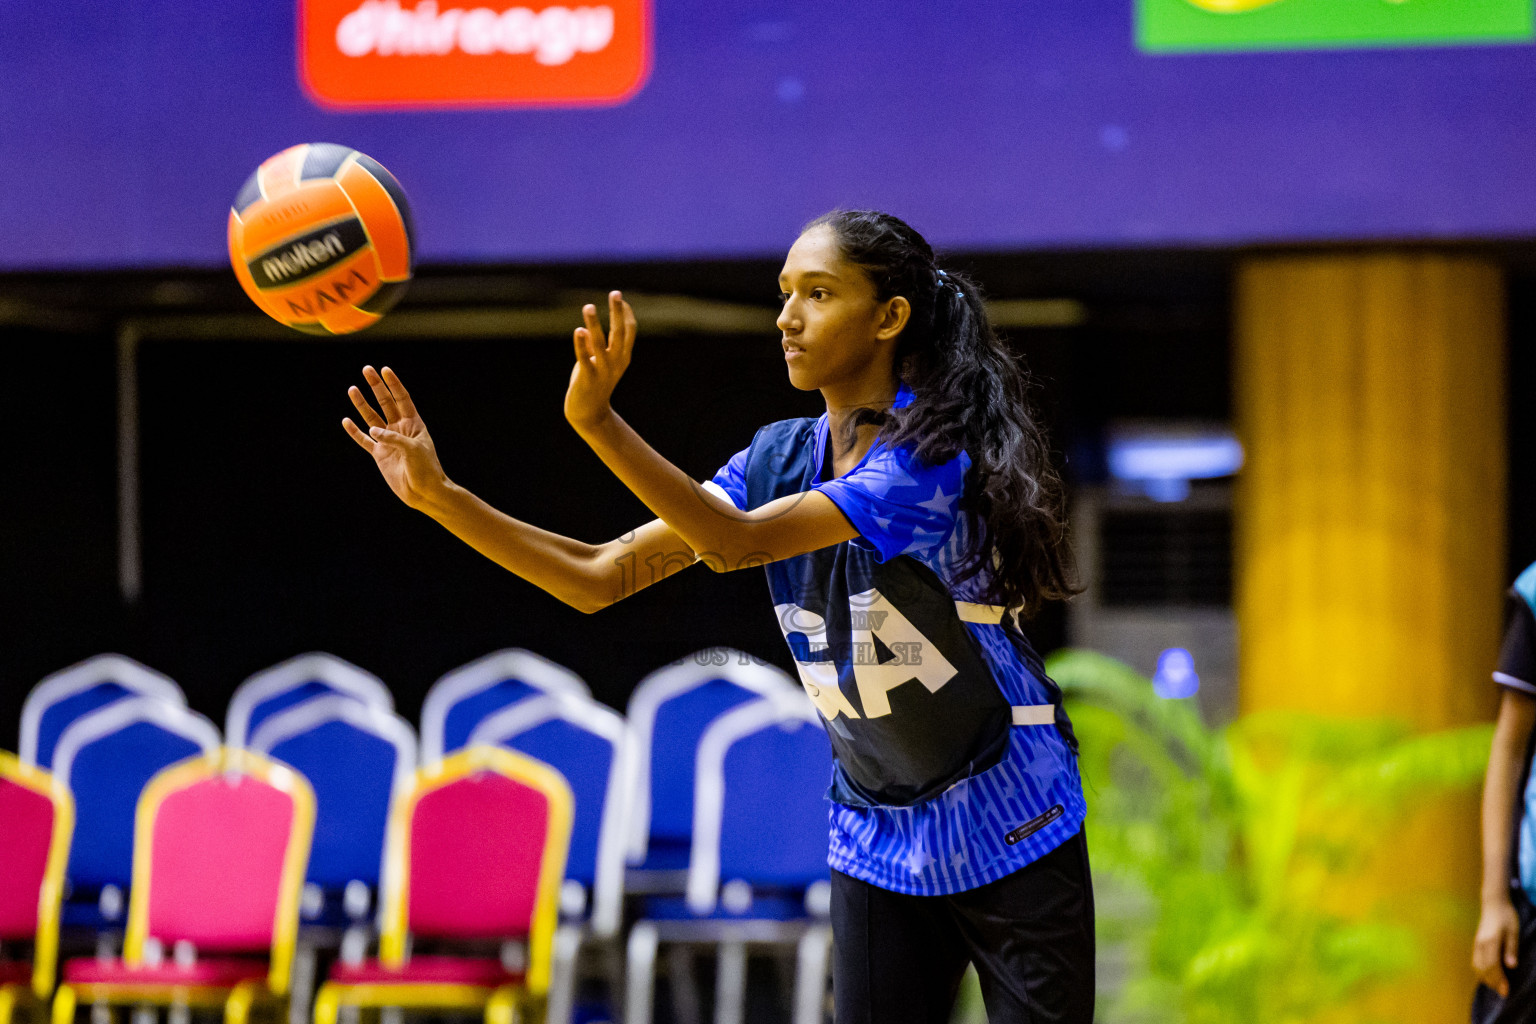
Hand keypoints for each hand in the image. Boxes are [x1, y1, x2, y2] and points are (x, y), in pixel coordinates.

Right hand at [342, 366, 450, 510]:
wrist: (424, 492)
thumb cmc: (426, 469)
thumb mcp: (413, 450)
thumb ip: (393, 437)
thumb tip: (372, 429)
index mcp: (414, 424)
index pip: (402, 399)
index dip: (393, 384)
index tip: (385, 370)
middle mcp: (400, 429)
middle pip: (386, 403)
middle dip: (376, 387)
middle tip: (366, 369)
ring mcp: (389, 441)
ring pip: (372, 418)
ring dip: (362, 404)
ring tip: (352, 389)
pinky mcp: (380, 455)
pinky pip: (365, 440)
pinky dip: (355, 431)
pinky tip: (346, 421)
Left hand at [565, 290, 634, 433]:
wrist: (589, 413)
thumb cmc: (593, 385)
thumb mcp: (598, 363)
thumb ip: (595, 347)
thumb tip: (588, 331)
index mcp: (623, 357)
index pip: (629, 331)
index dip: (625, 313)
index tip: (619, 297)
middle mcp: (616, 362)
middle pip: (620, 333)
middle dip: (617, 312)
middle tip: (615, 292)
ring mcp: (603, 370)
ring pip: (600, 343)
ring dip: (594, 324)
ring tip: (588, 306)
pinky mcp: (587, 378)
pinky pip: (584, 358)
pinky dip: (581, 345)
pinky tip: (578, 331)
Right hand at [1473, 897, 1521, 996]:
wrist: (1494, 904)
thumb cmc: (1506, 917)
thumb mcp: (1513, 932)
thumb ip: (1511, 949)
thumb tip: (1511, 966)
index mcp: (1490, 942)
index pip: (1492, 966)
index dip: (1498, 980)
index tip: (1506, 991)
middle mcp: (1480, 944)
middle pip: (1483, 969)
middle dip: (1492, 983)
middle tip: (1503, 992)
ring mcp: (1476, 944)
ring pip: (1477, 966)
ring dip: (1486, 979)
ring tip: (1497, 986)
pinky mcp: (1476, 944)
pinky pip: (1476, 962)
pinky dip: (1481, 972)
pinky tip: (1489, 976)